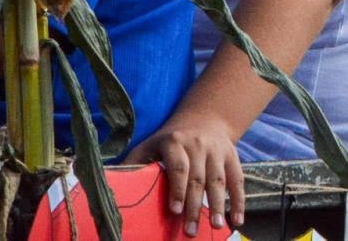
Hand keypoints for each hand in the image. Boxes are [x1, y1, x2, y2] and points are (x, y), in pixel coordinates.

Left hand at [127, 113, 244, 235]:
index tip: (175, 211)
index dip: (177, 189)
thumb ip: (134, 164)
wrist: (205, 118)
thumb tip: (108, 187)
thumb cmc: (170, 139)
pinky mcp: (232, 156)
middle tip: (191, 231)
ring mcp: (218, 151)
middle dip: (196, 206)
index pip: (178, 167)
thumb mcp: (150, 145)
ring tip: (217, 227)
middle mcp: (199, 145)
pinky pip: (237, 180)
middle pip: (199, 178)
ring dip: (218, 205)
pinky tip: (237, 219)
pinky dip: (239, 200)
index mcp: (175, 142)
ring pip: (219, 180)